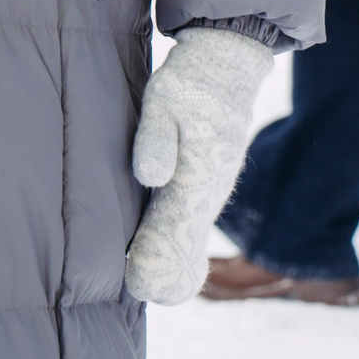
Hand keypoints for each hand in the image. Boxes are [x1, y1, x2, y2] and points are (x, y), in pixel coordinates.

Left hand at [124, 28, 274, 307]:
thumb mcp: (164, 100)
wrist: (226, 66)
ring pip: (188, 239)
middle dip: (161, 273)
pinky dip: (173, 242)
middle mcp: (209, 194)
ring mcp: (211, 191)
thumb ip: (155, 140)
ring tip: (134, 280)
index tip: (138, 288)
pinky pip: (189, 223)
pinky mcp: (207, 184)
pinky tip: (148, 250)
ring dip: (165, 259)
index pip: (179, 240)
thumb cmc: (189, 82)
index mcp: (198, 181)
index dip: (158, 267)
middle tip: (133, 292)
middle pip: (186, 250)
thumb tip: (151, 177)